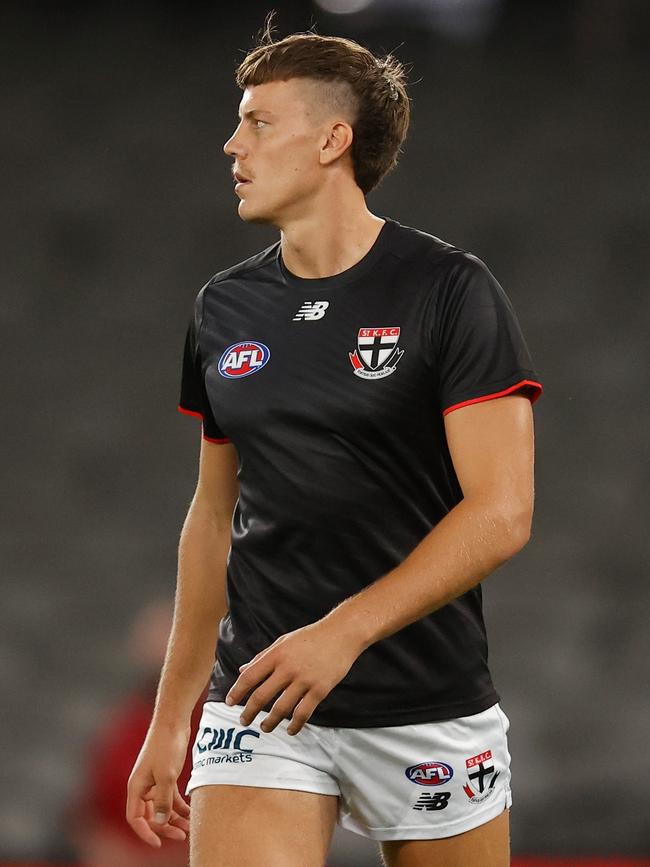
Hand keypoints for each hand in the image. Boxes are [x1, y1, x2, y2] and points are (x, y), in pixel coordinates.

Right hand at [126, 722, 191, 847]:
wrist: (173, 720)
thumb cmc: (166, 745)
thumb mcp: (166, 775)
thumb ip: (163, 800)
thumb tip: (159, 823)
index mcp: (136, 787)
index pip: (135, 818)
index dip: (145, 833)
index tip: (158, 844)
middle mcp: (143, 786)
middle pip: (150, 815)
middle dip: (164, 828)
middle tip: (181, 836)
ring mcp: (154, 781)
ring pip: (162, 807)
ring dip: (174, 819)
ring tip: (189, 828)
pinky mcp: (166, 775)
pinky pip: (170, 797)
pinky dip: (179, 806)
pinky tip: (190, 812)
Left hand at [225, 619, 362, 734]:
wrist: (342, 633)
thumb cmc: (311, 637)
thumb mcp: (283, 641)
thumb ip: (262, 657)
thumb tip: (242, 670)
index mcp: (276, 654)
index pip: (250, 676)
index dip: (237, 691)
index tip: (230, 703)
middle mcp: (288, 668)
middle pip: (262, 696)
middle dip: (249, 712)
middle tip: (243, 721)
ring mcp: (305, 680)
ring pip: (281, 708)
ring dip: (270, 722)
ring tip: (264, 727)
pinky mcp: (320, 689)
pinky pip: (303, 712)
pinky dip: (295, 724)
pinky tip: (290, 730)